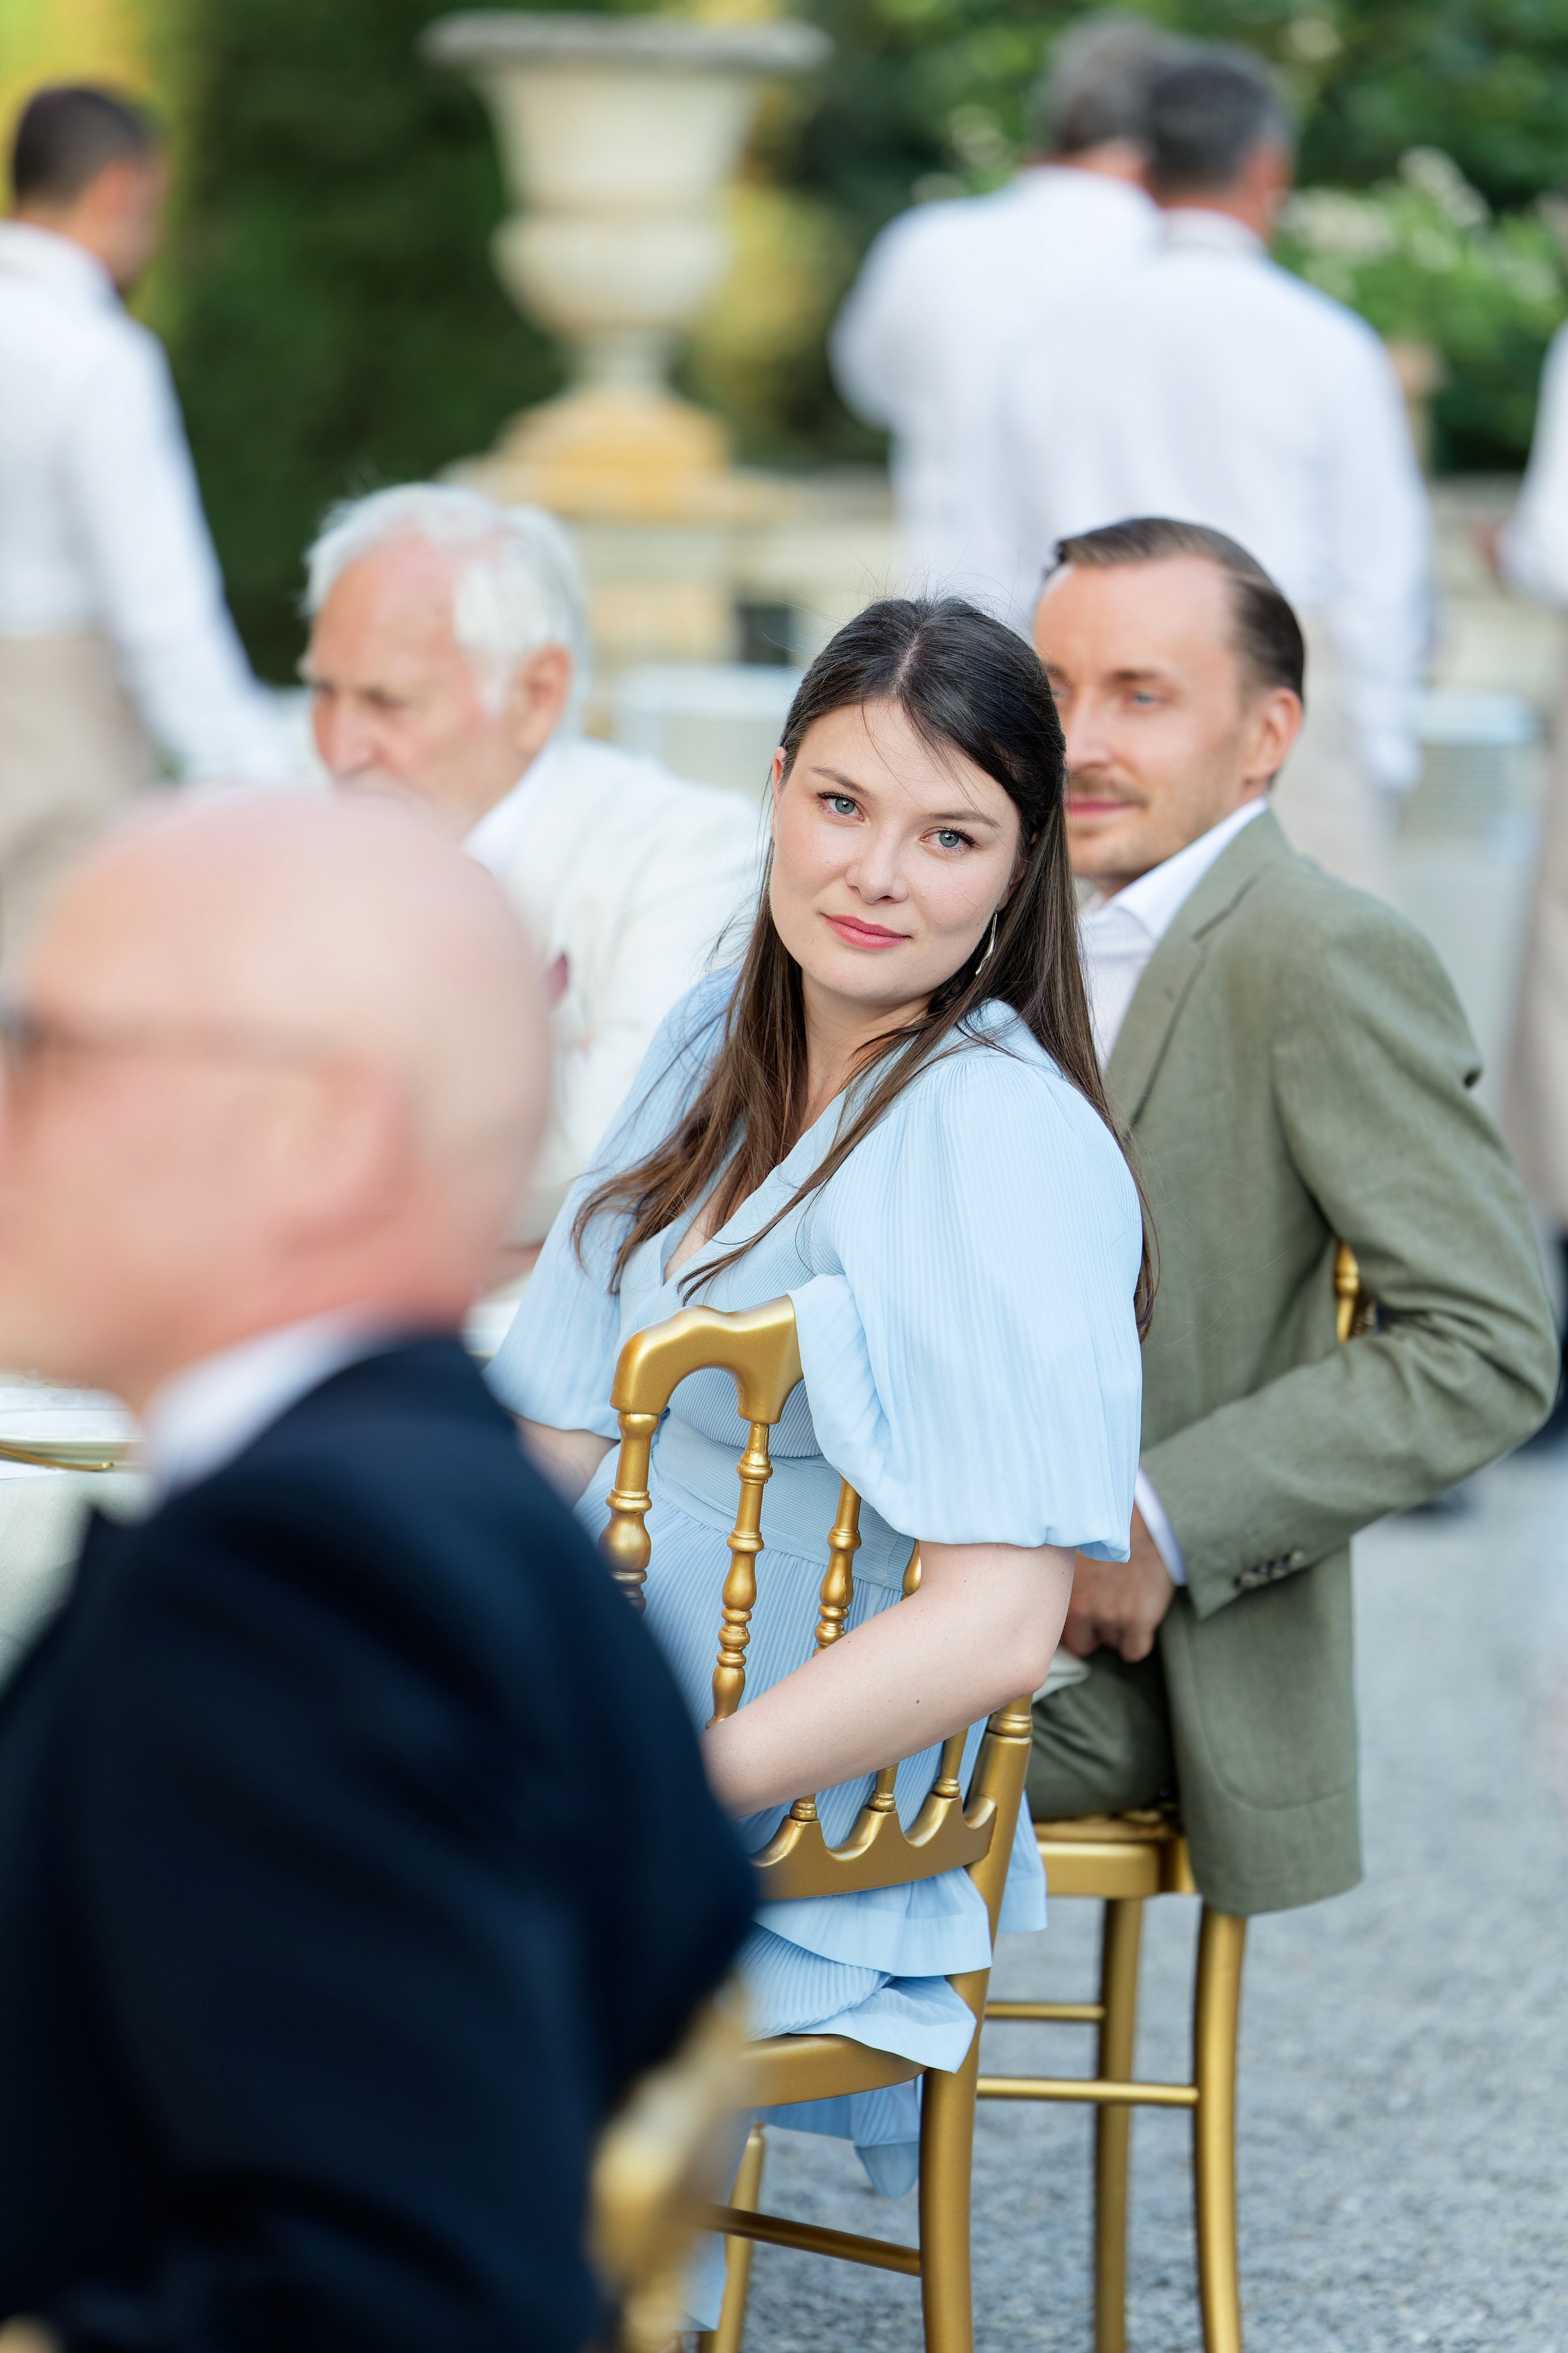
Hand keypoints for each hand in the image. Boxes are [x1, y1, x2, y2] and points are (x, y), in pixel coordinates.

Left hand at [1062, 1508, 1175, 1663]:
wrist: (1148, 1526)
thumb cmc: (1113, 1540)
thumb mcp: (1076, 1559)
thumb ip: (1068, 1587)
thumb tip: (1050, 1605)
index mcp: (1067, 1592)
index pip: (1059, 1632)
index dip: (1075, 1628)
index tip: (1085, 1619)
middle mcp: (1085, 1607)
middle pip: (1083, 1645)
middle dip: (1094, 1635)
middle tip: (1110, 1611)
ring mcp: (1111, 1616)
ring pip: (1112, 1644)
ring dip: (1120, 1631)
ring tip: (1130, 1600)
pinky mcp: (1138, 1621)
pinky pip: (1134, 1651)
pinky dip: (1139, 1641)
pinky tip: (1143, 1618)